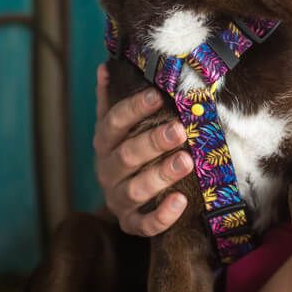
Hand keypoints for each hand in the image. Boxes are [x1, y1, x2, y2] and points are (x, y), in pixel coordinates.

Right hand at [93, 63, 193, 235]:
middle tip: (181, 130)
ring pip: (136, 189)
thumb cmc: (130, 150)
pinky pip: (145, 224)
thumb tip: (105, 66)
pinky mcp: (131, 223)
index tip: (157, 95)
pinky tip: (181, 203)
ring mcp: (118, 199)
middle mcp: (107, 170)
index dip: (134, 108)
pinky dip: (162, 215)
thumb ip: (114, 98)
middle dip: (154, 142)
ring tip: (187, 161)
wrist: (127, 198)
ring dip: (162, 175)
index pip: (114, 122)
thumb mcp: (121, 125)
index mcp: (105, 142)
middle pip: (127, 155)